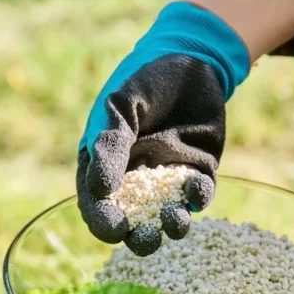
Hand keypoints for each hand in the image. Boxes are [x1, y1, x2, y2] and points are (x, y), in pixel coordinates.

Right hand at [77, 1, 248, 254]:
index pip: (97, 205)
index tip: (114, 228)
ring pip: (165, 216)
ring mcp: (167, 178)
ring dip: (170, 226)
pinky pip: (196, 196)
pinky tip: (196, 188)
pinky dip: (197, 198)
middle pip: (132, 222)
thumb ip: (111, 144)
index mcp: (103, 165)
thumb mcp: (122, 106)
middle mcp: (134, 178)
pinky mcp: (197, 172)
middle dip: (139, 236)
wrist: (191, 57)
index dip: (103, 222)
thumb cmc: (144, 78)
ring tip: (174, 220)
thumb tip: (100, 191)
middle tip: (146, 237)